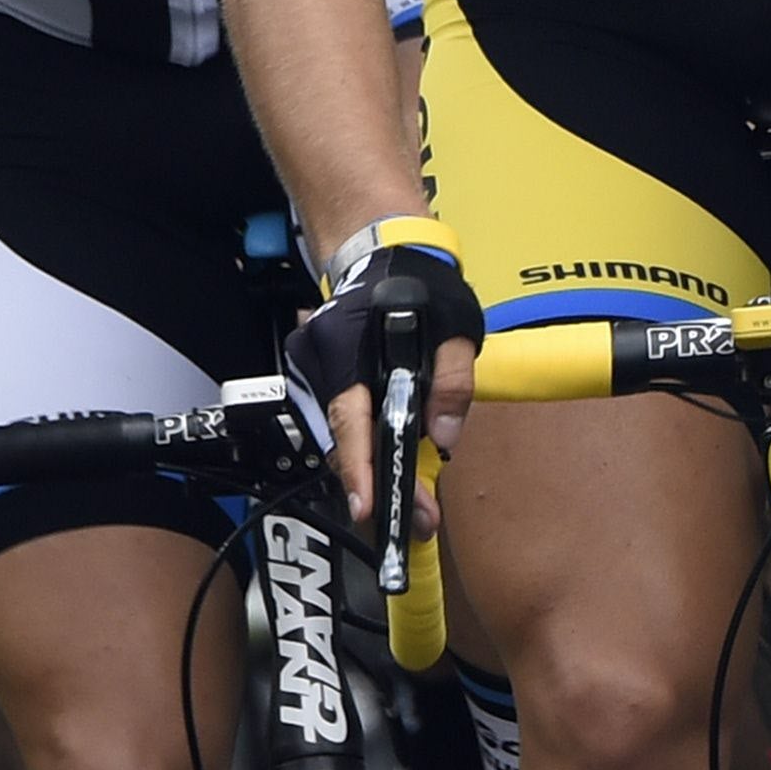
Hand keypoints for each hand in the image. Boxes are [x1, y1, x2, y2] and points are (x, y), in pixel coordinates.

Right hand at [287, 226, 481, 531]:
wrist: (384, 251)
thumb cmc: (420, 284)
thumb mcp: (454, 325)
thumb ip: (451, 381)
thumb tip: (444, 434)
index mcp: (348, 345)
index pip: (349, 417)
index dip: (358, 468)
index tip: (368, 506)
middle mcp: (320, 360)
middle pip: (343, 438)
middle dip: (378, 483)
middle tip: (415, 518)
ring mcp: (316, 369)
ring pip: (341, 435)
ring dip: (375, 469)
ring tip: (414, 502)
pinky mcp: (323, 377)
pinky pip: (344, 421)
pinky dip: (368, 446)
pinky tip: (396, 466)